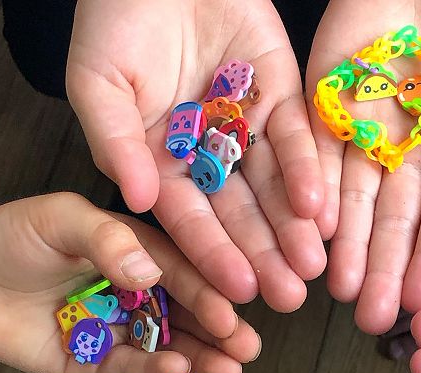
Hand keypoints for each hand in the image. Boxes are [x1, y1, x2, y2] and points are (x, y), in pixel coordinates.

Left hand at [0, 193, 258, 372]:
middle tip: (248, 348)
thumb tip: (149, 271)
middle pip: (187, 313)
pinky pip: (129, 368)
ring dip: (201, 358)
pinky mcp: (94, 361)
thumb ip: (105, 240)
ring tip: (231, 371)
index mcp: (135, 252)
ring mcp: (117, 329)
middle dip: (221, 332)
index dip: (209, 292)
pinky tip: (178, 370)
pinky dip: (153, 370)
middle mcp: (135, 292)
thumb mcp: (59, 220)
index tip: (233, 311)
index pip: (182, 272)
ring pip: (168, 344)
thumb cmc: (7, 240)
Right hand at [67, 0, 325, 309]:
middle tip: (290, 297)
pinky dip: (309, 171)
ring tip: (312, 265)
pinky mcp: (282, 99)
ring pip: (275, 187)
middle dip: (265, 256)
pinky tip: (321, 208)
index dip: (214, 255)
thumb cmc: (116, 18)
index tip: (238, 290)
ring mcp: (248, 131)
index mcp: (164, 165)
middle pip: (240, 215)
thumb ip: (116, 141)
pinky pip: (298, 139)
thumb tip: (136, 199)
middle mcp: (210, 158)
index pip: (191, 220)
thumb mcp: (99, 81)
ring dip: (294, 228)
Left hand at [307, 0, 420, 333]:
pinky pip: (317, 155)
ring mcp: (366, 131)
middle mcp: (410, 151)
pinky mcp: (326, 104)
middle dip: (385, 270)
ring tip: (340, 292)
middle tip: (373, 320)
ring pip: (353, 198)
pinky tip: (313, 232)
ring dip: (347, 246)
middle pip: (396, 220)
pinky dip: (314, 191)